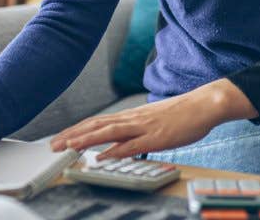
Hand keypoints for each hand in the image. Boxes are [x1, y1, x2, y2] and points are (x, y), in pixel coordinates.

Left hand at [50, 79, 256, 159]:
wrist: (205, 104)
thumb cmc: (182, 114)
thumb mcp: (153, 122)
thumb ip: (135, 132)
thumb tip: (118, 144)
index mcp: (132, 116)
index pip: (98, 122)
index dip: (77, 130)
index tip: (60, 138)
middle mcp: (134, 119)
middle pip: (97, 126)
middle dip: (73, 135)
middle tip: (53, 145)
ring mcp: (145, 127)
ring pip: (109, 132)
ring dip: (86, 140)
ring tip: (68, 147)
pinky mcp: (157, 136)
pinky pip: (132, 144)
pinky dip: (115, 150)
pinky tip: (102, 155)